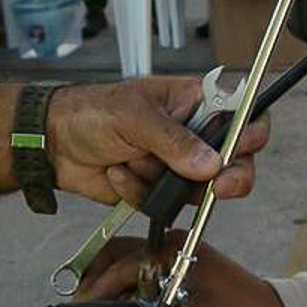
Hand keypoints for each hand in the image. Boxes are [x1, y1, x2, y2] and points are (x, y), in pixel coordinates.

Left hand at [45, 79, 270, 206]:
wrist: (54, 143)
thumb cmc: (91, 112)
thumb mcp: (134, 116)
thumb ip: (174, 140)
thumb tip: (211, 164)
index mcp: (194, 102)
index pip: (243, 114)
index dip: (251, 133)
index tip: (243, 149)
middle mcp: (192, 135)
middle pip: (233, 162)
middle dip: (226, 178)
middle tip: (218, 187)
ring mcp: (177, 165)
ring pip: (197, 190)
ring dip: (161, 181)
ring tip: (129, 160)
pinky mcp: (158, 190)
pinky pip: (165, 204)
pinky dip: (138, 192)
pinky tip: (117, 173)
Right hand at [80, 233, 295, 306]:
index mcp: (173, 250)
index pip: (121, 260)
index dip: (97, 285)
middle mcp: (169, 259)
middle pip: (118, 265)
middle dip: (96, 287)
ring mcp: (172, 279)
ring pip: (128, 285)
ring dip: (111, 303)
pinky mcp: (176, 301)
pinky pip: (142, 304)